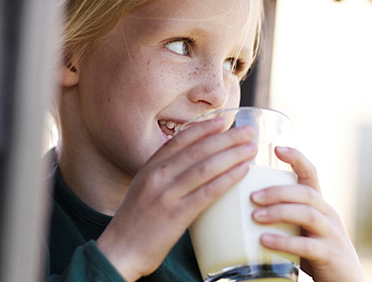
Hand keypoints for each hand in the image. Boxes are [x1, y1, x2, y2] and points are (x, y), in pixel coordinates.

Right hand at [97, 118, 256, 280]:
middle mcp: (157, 177)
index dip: (204, 128)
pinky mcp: (177, 216)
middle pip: (198, 149)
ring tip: (252, 148)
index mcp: (149, 168)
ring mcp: (167, 195)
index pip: (180, 139)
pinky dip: (228, 178)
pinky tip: (243, 171)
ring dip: (233, 155)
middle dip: (227, 138)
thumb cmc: (136, 222)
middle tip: (248, 131)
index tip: (223, 121)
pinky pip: (208, 192)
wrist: (119, 252)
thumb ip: (165, 173)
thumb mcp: (144, 188)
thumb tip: (194, 161)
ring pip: (206, 167)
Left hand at [250, 147, 364, 281]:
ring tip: (255, 216)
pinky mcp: (330, 254)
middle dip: (278, 191)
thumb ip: (285, 219)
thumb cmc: (317, 255)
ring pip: (308, 214)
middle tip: (252, 196)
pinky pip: (307, 244)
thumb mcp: (304, 231)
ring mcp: (332, 234)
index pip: (311, 174)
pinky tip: (265, 241)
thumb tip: (244, 208)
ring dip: (279, 212)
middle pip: (306, 192)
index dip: (297, 158)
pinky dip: (284, 241)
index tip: (278, 148)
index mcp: (320, 206)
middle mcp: (329, 215)